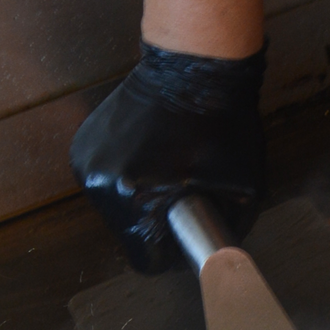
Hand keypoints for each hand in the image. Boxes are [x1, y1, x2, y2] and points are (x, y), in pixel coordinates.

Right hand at [70, 41, 267, 272]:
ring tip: (166, 169)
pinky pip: (105, 180)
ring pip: (114, 208)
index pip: (146, 260)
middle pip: (128, 234)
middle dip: (154, 222)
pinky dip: (125, 175)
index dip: (171, 253)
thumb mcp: (245, 191)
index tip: (184, 232)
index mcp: (135, 198)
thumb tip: (216, 261)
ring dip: (138, 199)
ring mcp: (87, 161)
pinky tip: (148, 153)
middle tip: (181, 191)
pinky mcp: (83, 144)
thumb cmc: (222, 124)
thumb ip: (227, 234)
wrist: (195, 67)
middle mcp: (102, 182)